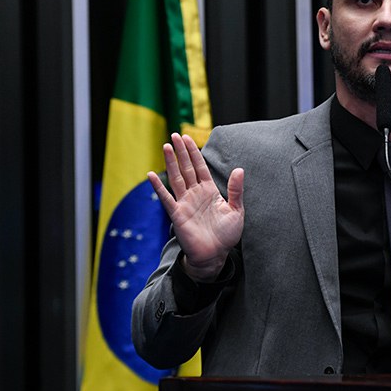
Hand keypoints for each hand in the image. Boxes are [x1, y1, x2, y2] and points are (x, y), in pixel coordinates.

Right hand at [147, 133, 244, 281]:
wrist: (216, 255)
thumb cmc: (226, 235)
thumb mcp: (237, 210)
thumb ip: (236, 190)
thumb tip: (240, 169)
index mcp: (210, 191)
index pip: (200, 167)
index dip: (194, 152)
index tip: (187, 138)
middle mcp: (195, 194)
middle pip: (186, 168)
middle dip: (181, 152)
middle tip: (174, 135)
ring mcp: (185, 203)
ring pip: (176, 178)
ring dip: (170, 163)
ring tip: (165, 147)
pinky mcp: (177, 214)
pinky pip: (166, 198)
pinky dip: (158, 187)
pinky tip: (151, 175)